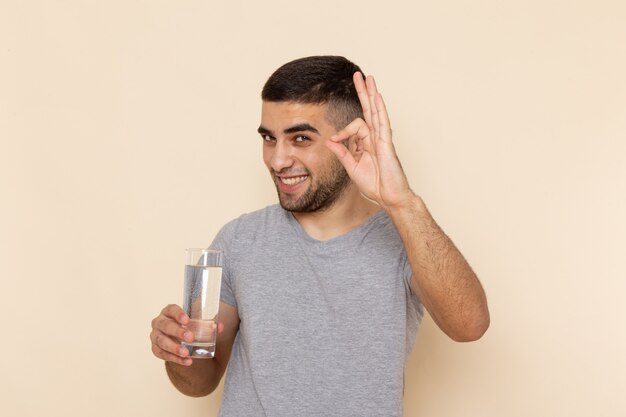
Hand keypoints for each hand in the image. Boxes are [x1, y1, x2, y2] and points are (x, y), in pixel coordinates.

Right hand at [150, 304, 222, 365]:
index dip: (178, 314)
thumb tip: (220, 327)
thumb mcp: (196, 323)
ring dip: (174, 348)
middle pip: (165, 326)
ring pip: (161, 341)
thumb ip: (208, 324)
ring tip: (186, 353)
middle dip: (177, 332)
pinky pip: (162, 354)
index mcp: (168, 312)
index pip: (171, 309)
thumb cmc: (187, 327)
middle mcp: (159, 322)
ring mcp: (155, 335)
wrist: (177, 339)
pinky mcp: (155, 348)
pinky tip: (186, 361)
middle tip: (191, 338)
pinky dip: (174, 359)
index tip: (187, 320)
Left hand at [326, 72, 412, 209]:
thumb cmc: (376, 185)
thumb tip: (330, 141)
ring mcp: (382, 139)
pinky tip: (377, 96)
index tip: (334, 141)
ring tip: (368, 78)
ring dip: (371, 93)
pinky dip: (380, 109)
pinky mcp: (387, 144)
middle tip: (358, 75)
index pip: (354, 126)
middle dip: (363, 92)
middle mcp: (375, 138)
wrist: (390, 198)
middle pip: (368, 110)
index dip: (342, 132)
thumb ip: (342, 154)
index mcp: (367, 143)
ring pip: (376, 111)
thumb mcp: (352, 168)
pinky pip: (383, 123)